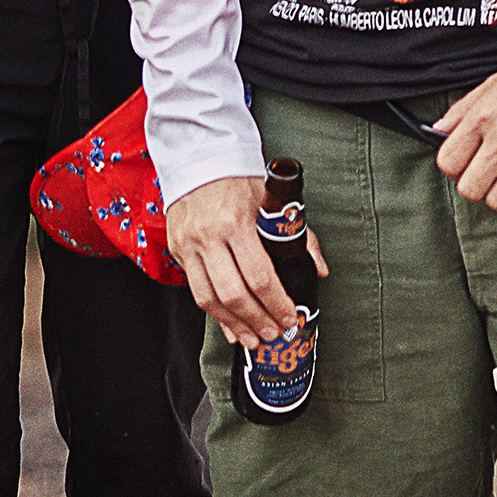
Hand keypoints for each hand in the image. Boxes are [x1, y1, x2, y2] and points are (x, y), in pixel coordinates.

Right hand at [166, 176, 326, 343]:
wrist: (199, 157)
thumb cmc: (239, 178)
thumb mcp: (273, 201)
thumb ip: (299, 235)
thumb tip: (318, 269)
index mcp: (237, 223)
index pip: (260, 276)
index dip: (277, 303)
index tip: (290, 317)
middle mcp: (209, 237)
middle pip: (234, 294)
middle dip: (257, 320)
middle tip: (274, 333)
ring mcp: (189, 245)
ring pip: (210, 299)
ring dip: (234, 325)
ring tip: (253, 338)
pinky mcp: (177, 251)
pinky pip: (195, 291)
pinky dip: (214, 314)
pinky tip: (229, 326)